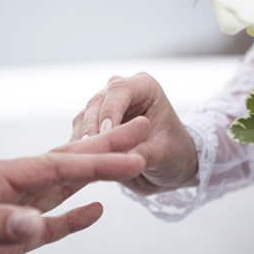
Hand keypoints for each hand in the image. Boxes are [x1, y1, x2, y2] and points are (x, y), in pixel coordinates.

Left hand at [0, 117, 149, 253]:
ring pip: (62, 189)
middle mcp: (7, 187)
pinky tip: (95, 210)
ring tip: (128, 159)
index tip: (131, 154)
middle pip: (65, 165)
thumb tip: (33, 224)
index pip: (55, 165)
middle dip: (105, 148)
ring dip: (96, 176)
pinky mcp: (11, 238)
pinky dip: (73, 217)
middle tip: (141, 128)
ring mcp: (11, 212)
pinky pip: (50, 223)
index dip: (95, 159)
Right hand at [70, 73, 197, 194]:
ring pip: (83, 118)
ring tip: (84, 159)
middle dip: (92, 127)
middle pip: (97, 103)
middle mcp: (120, 92)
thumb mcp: (164, 153)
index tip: (106, 134)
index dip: (110, 111)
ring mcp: (104, 108)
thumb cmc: (174, 152)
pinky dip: (79, 148)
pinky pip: (79, 134)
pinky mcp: (92, 126)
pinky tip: (79, 163)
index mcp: (144, 87)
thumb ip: (141, 151)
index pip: (120, 90)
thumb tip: (117, 158)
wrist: (170, 166)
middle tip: (91, 150)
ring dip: (82, 139)